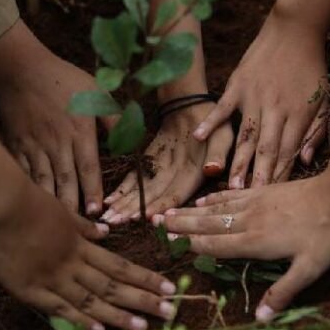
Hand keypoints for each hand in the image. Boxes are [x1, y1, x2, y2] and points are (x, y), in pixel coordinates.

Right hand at [0, 54, 113, 215]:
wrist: (22, 68)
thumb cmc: (64, 79)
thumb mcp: (97, 91)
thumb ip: (115, 119)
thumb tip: (131, 140)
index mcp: (80, 131)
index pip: (89, 167)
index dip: (93, 191)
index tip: (97, 212)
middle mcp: (57, 142)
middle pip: (66, 181)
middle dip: (74, 207)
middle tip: (79, 230)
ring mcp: (35, 146)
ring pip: (44, 181)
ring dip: (52, 204)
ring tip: (58, 225)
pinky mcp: (17, 146)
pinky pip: (23, 172)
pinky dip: (28, 190)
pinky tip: (32, 206)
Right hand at [0, 185, 175, 329]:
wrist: (2, 205)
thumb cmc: (29, 202)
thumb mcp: (62, 210)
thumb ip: (82, 226)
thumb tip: (105, 231)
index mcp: (81, 245)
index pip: (120, 266)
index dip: (145, 278)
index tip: (168, 288)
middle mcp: (73, 263)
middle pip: (113, 285)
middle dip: (143, 299)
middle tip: (170, 313)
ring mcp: (53, 277)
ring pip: (91, 299)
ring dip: (118, 313)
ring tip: (142, 326)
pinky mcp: (31, 288)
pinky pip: (59, 307)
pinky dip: (79, 319)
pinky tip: (99, 329)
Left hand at [101, 102, 232, 223]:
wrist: (195, 106)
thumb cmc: (212, 120)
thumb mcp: (222, 135)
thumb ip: (218, 153)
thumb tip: (213, 169)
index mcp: (195, 175)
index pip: (175, 195)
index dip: (160, 206)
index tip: (144, 216)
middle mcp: (177, 179)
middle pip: (154, 199)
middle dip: (133, 212)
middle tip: (113, 223)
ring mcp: (162, 173)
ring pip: (142, 193)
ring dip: (124, 206)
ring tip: (107, 218)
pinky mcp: (150, 165)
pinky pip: (135, 180)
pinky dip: (122, 190)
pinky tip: (109, 201)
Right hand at [153, 151, 329, 321]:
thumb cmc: (324, 234)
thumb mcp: (308, 270)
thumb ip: (282, 293)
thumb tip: (260, 318)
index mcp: (255, 242)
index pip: (216, 245)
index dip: (192, 244)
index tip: (169, 243)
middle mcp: (248, 221)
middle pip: (208, 224)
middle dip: (181, 224)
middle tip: (156, 222)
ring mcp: (254, 203)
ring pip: (215, 209)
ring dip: (191, 211)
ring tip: (170, 212)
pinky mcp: (263, 191)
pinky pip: (232, 194)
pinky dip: (215, 198)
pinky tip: (204, 200)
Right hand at [193, 16, 327, 187]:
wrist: (295, 30)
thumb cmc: (311, 68)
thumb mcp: (324, 100)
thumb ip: (316, 131)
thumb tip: (306, 160)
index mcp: (299, 115)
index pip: (288, 152)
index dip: (279, 176)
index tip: (270, 199)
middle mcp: (276, 109)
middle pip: (266, 149)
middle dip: (257, 177)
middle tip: (247, 201)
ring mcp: (254, 97)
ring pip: (245, 136)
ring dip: (237, 161)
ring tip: (228, 185)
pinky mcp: (238, 85)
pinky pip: (223, 108)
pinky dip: (211, 122)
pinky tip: (199, 138)